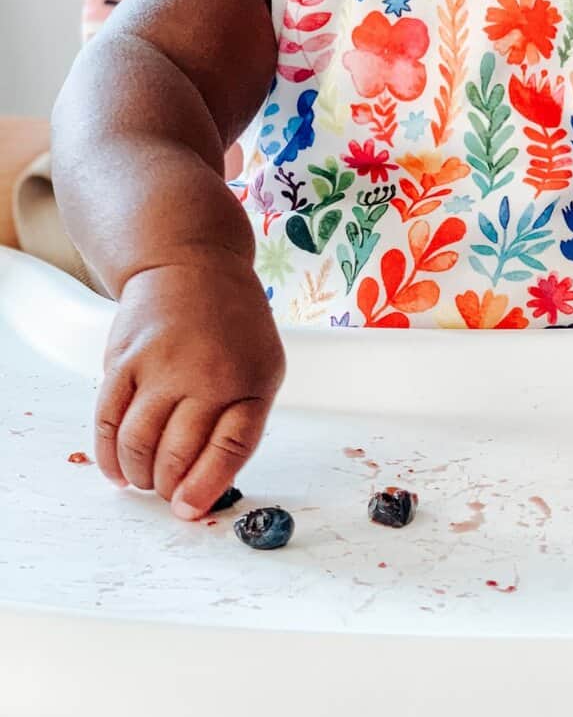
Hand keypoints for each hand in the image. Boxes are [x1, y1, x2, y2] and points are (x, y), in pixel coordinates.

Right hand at [95, 258, 284, 519]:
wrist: (192, 264)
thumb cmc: (236, 326)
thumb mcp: (265, 368)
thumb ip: (243, 421)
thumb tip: (208, 482)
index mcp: (249, 381)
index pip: (229, 447)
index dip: (207, 486)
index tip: (191, 509)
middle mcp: (203, 375)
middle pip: (177, 452)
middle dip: (169, 488)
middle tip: (169, 496)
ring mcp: (158, 366)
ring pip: (138, 443)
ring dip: (139, 475)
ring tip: (146, 481)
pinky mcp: (122, 360)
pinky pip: (106, 420)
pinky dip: (108, 454)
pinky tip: (117, 469)